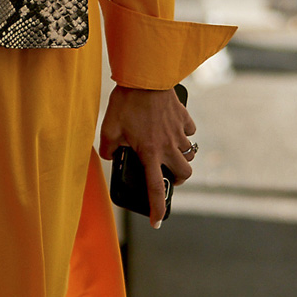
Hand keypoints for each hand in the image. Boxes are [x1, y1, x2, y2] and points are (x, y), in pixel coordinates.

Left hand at [99, 82, 197, 228]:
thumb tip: (109, 155)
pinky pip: (189, 131)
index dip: (157, 208)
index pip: (156, 188)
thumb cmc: (127, 101)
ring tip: (167, 148)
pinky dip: (184, 133)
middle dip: (178, 179)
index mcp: (149, 153)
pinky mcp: (184, 117)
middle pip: (184, 175)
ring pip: (189, 153)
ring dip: (180, 155)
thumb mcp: (108, 127)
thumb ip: (107, 147)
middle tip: (166, 173)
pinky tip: (171, 127)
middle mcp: (168, 146)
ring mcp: (178, 132)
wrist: (146, 75)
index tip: (157, 222)